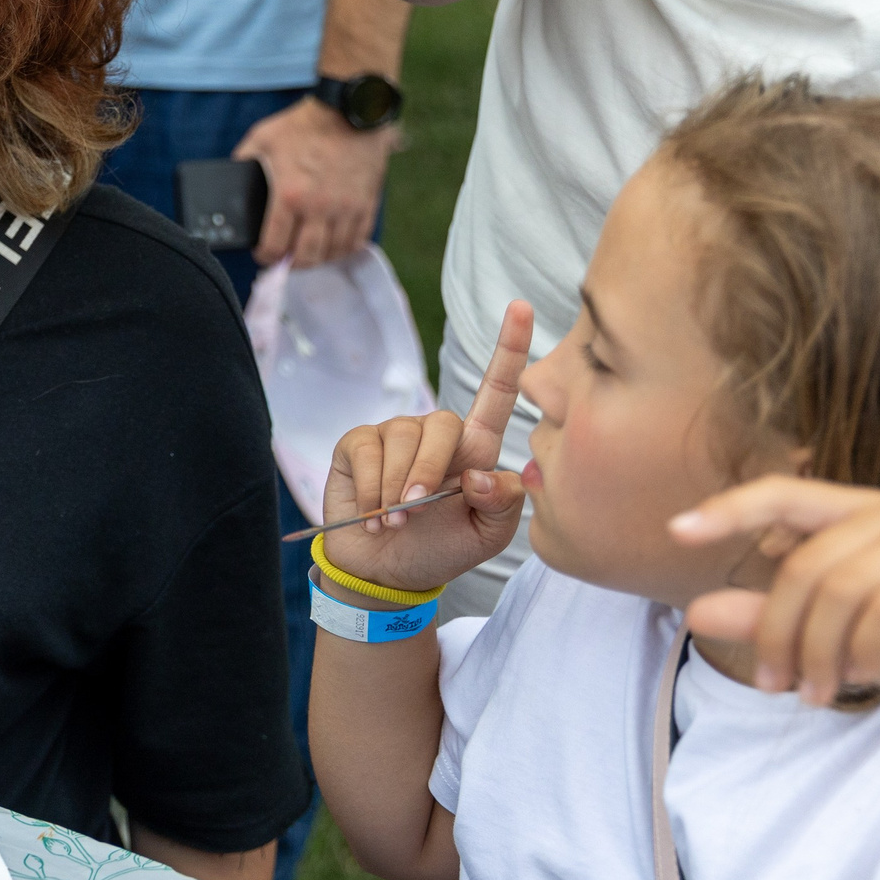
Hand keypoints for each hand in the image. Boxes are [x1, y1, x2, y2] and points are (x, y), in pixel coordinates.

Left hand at [234, 98, 395, 267]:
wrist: (350, 110)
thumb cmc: (304, 124)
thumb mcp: (262, 138)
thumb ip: (244, 161)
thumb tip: (231, 179)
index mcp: (289, 196)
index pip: (273, 246)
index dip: (263, 256)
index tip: (262, 253)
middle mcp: (319, 208)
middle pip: (305, 258)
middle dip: (290, 264)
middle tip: (284, 258)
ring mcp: (346, 208)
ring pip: (332, 253)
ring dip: (318, 258)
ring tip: (307, 251)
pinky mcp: (367, 203)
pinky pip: (358, 240)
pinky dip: (344, 248)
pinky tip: (333, 243)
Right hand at [319, 299, 532, 593]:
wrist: (386, 573)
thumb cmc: (441, 549)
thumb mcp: (487, 536)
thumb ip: (504, 502)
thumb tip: (482, 472)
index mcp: (476, 448)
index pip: (497, 391)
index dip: (511, 349)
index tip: (522, 307)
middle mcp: (436, 432)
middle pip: (443, 425)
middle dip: (429, 473)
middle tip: (416, 513)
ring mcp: (395, 435)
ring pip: (403, 440)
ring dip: (396, 489)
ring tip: (393, 522)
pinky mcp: (358, 444)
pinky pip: (367, 451)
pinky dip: (371, 489)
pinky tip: (371, 514)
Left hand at [672, 480, 879, 703]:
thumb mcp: (839, 633)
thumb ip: (773, 618)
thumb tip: (697, 612)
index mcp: (864, 515)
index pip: (786, 494)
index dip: (731, 509)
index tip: (675, 532)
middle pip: (805, 563)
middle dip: (775, 629)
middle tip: (768, 683)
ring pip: (839, 587)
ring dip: (816, 651)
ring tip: (812, 694)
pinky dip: (858, 650)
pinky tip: (856, 678)